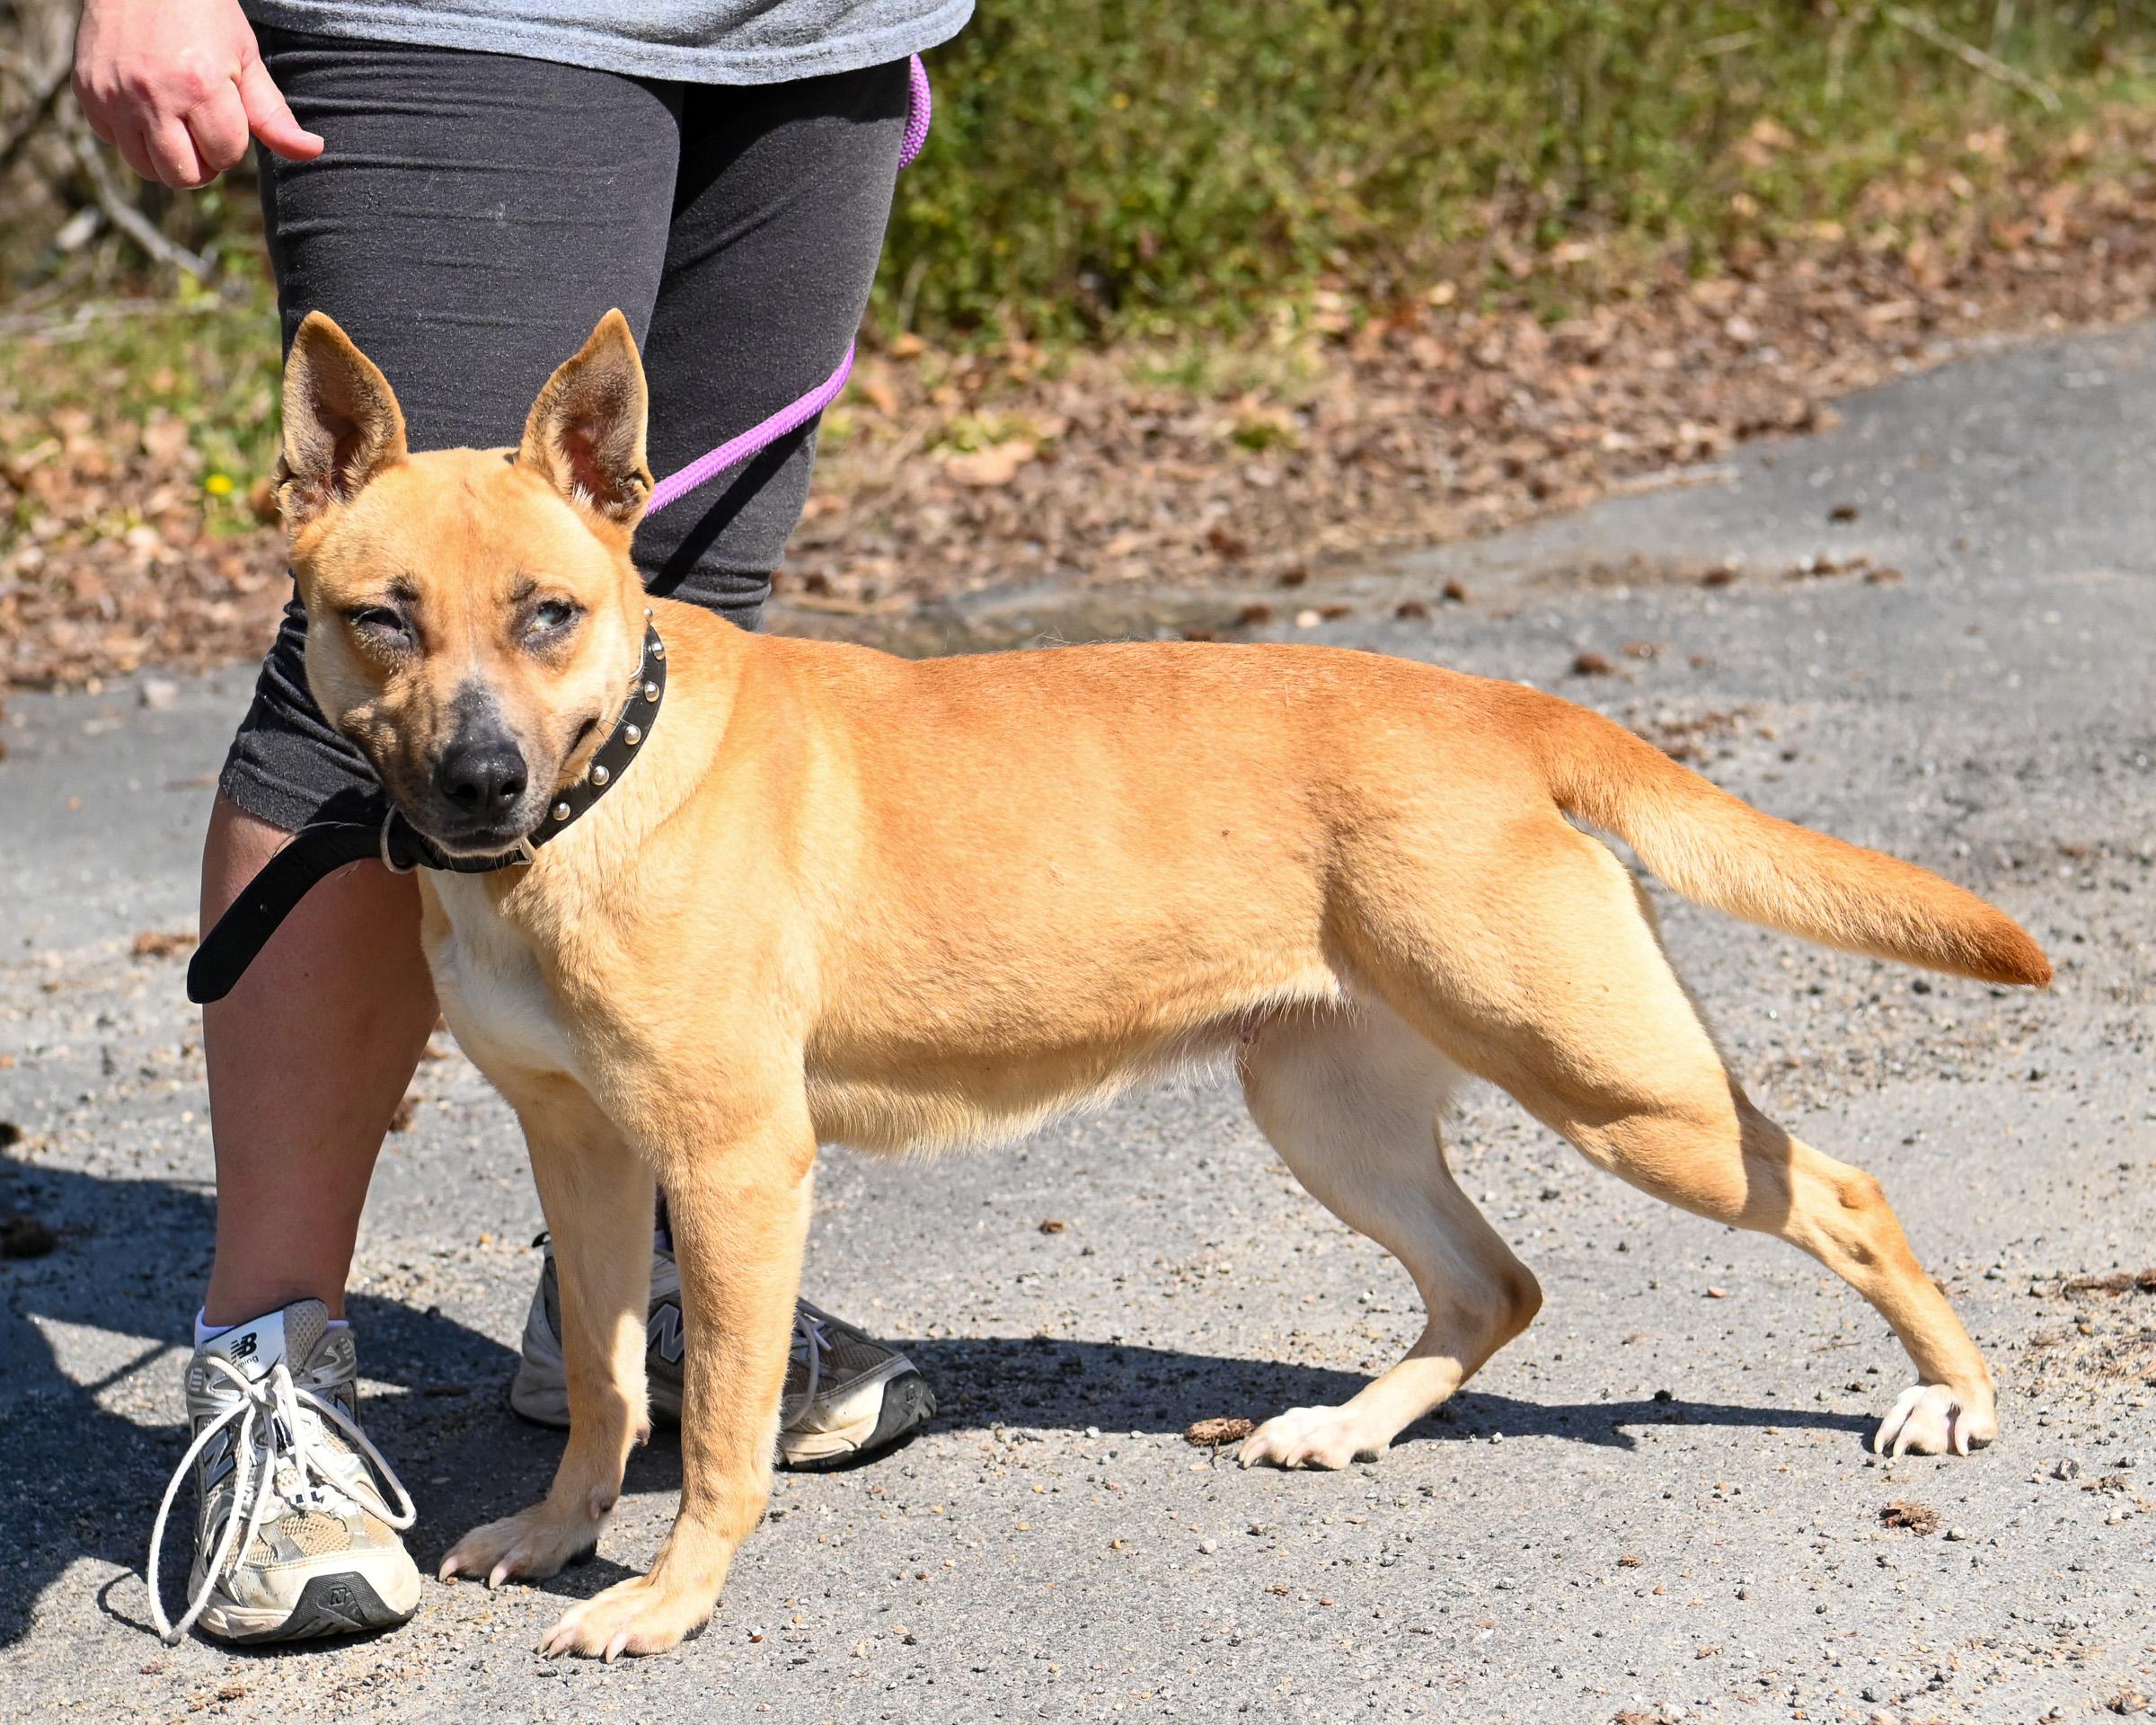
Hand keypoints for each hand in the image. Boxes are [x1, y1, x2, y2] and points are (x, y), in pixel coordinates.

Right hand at [73, 0, 322, 188]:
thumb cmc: (203, 15)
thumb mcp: (246, 58)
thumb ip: (274, 114)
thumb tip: (314, 152)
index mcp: (201, 87)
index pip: (225, 156)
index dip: (230, 142)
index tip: (225, 115)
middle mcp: (154, 95)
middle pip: (184, 176)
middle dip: (202, 163)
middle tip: (203, 131)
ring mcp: (115, 95)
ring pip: (147, 168)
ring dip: (166, 156)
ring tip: (175, 123)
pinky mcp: (88, 92)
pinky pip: (113, 141)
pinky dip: (131, 134)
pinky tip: (144, 104)